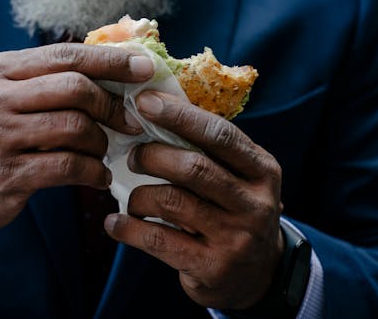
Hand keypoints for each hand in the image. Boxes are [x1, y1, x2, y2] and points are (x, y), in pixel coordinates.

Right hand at [0, 43, 151, 229]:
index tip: (143, 69)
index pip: (65, 56)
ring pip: (75, 128)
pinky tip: (97, 176)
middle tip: (130, 121)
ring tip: (104, 152)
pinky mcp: (7, 175)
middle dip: (112, 105)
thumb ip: (43, 81)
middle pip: (74, 88)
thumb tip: (110, 74)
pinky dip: (93, 172)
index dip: (110, 61)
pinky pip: (68, 167)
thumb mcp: (0, 94)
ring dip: (102, 142)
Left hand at [103, 91, 284, 308]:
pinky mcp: (212, 266)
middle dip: (152, 156)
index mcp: (262, 171)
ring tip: (131, 199)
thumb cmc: (234, 212)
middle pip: (193, 167)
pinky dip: (129, 228)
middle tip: (132, 157)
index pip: (219, 134)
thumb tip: (154, 106)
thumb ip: (210, 150)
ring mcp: (235, 237)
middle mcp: (254, 203)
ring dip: (139, 195)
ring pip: (171, 201)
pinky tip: (115, 224)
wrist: (258, 276)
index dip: (179, 116)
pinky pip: (159, 239)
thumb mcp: (239, 179)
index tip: (143, 102)